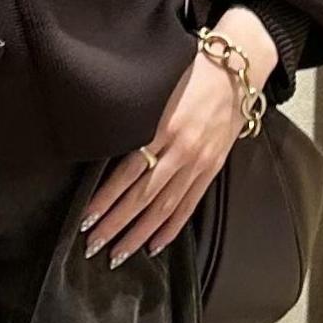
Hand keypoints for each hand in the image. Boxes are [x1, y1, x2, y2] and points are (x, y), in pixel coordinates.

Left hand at [80, 6, 277, 264]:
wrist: (238, 68)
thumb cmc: (190, 72)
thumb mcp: (157, 91)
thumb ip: (135, 121)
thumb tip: (102, 151)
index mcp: (162, 128)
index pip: (126, 174)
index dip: (104, 200)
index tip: (85, 220)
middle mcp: (181, 150)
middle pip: (142, 197)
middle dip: (115, 225)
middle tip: (92, 246)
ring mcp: (199, 162)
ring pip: (163, 207)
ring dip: (138, 234)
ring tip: (118, 254)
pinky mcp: (212, 169)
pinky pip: (189, 205)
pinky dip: (171, 228)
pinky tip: (154, 246)